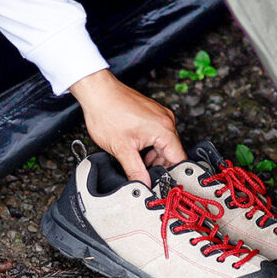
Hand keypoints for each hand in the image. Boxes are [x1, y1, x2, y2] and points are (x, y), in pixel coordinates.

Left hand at [69, 69, 185, 186]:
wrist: (97, 92)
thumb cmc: (107, 112)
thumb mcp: (122, 149)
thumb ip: (135, 171)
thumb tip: (144, 185)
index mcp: (164, 129)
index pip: (179, 159)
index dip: (173, 176)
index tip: (165, 186)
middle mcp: (166, 121)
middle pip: (172, 152)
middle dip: (161, 167)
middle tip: (148, 179)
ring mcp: (159, 115)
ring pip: (164, 144)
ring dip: (154, 157)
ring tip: (138, 165)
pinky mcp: (151, 113)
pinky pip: (157, 135)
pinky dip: (150, 146)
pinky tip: (137, 153)